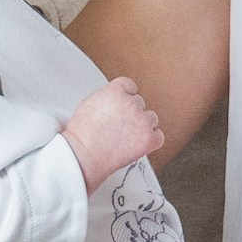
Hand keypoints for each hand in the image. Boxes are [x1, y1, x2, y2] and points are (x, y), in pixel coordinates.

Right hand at [62, 78, 164, 192]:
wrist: (83, 156)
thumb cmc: (82, 134)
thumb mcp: (91, 102)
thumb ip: (109, 97)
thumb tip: (119, 100)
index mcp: (116, 91)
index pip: (129, 86)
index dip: (124, 97)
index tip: (119, 108)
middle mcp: (131, 103)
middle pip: (139, 103)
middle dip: (130, 113)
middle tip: (117, 127)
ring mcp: (142, 121)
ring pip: (151, 118)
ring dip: (142, 126)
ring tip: (124, 137)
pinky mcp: (148, 138)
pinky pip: (158, 136)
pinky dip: (151, 140)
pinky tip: (136, 144)